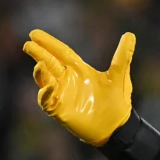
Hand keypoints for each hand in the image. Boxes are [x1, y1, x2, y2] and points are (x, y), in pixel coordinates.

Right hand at [24, 30, 135, 145]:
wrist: (118, 126)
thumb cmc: (118, 101)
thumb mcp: (119, 76)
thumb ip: (123, 56)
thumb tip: (130, 34)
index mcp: (79, 70)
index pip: (61, 53)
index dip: (49, 43)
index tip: (34, 33)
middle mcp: (67, 79)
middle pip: (49, 63)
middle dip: (39, 53)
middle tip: (28, 44)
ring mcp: (62, 94)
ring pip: (44, 80)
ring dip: (40, 72)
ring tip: (40, 64)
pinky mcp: (59, 110)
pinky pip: (47, 101)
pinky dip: (45, 94)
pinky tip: (48, 87)